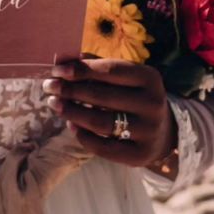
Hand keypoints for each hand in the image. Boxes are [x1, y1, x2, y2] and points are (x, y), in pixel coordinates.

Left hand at [43, 57, 176, 169]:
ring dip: (72, 111)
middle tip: (49, 87)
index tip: (56, 70)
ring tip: (55, 104)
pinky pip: (103, 146)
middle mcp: (152, 103)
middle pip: (101, 96)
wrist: (165, 132)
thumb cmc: (135, 97)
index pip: (110, 71)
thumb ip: (97, 66)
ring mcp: (148, 130)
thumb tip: (62, 59)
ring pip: (100, 122)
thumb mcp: (126, 78)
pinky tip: (71, 124)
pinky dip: (82, 135)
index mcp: (149, 78)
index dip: (80, 69)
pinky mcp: (139, 154)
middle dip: (70, 90)